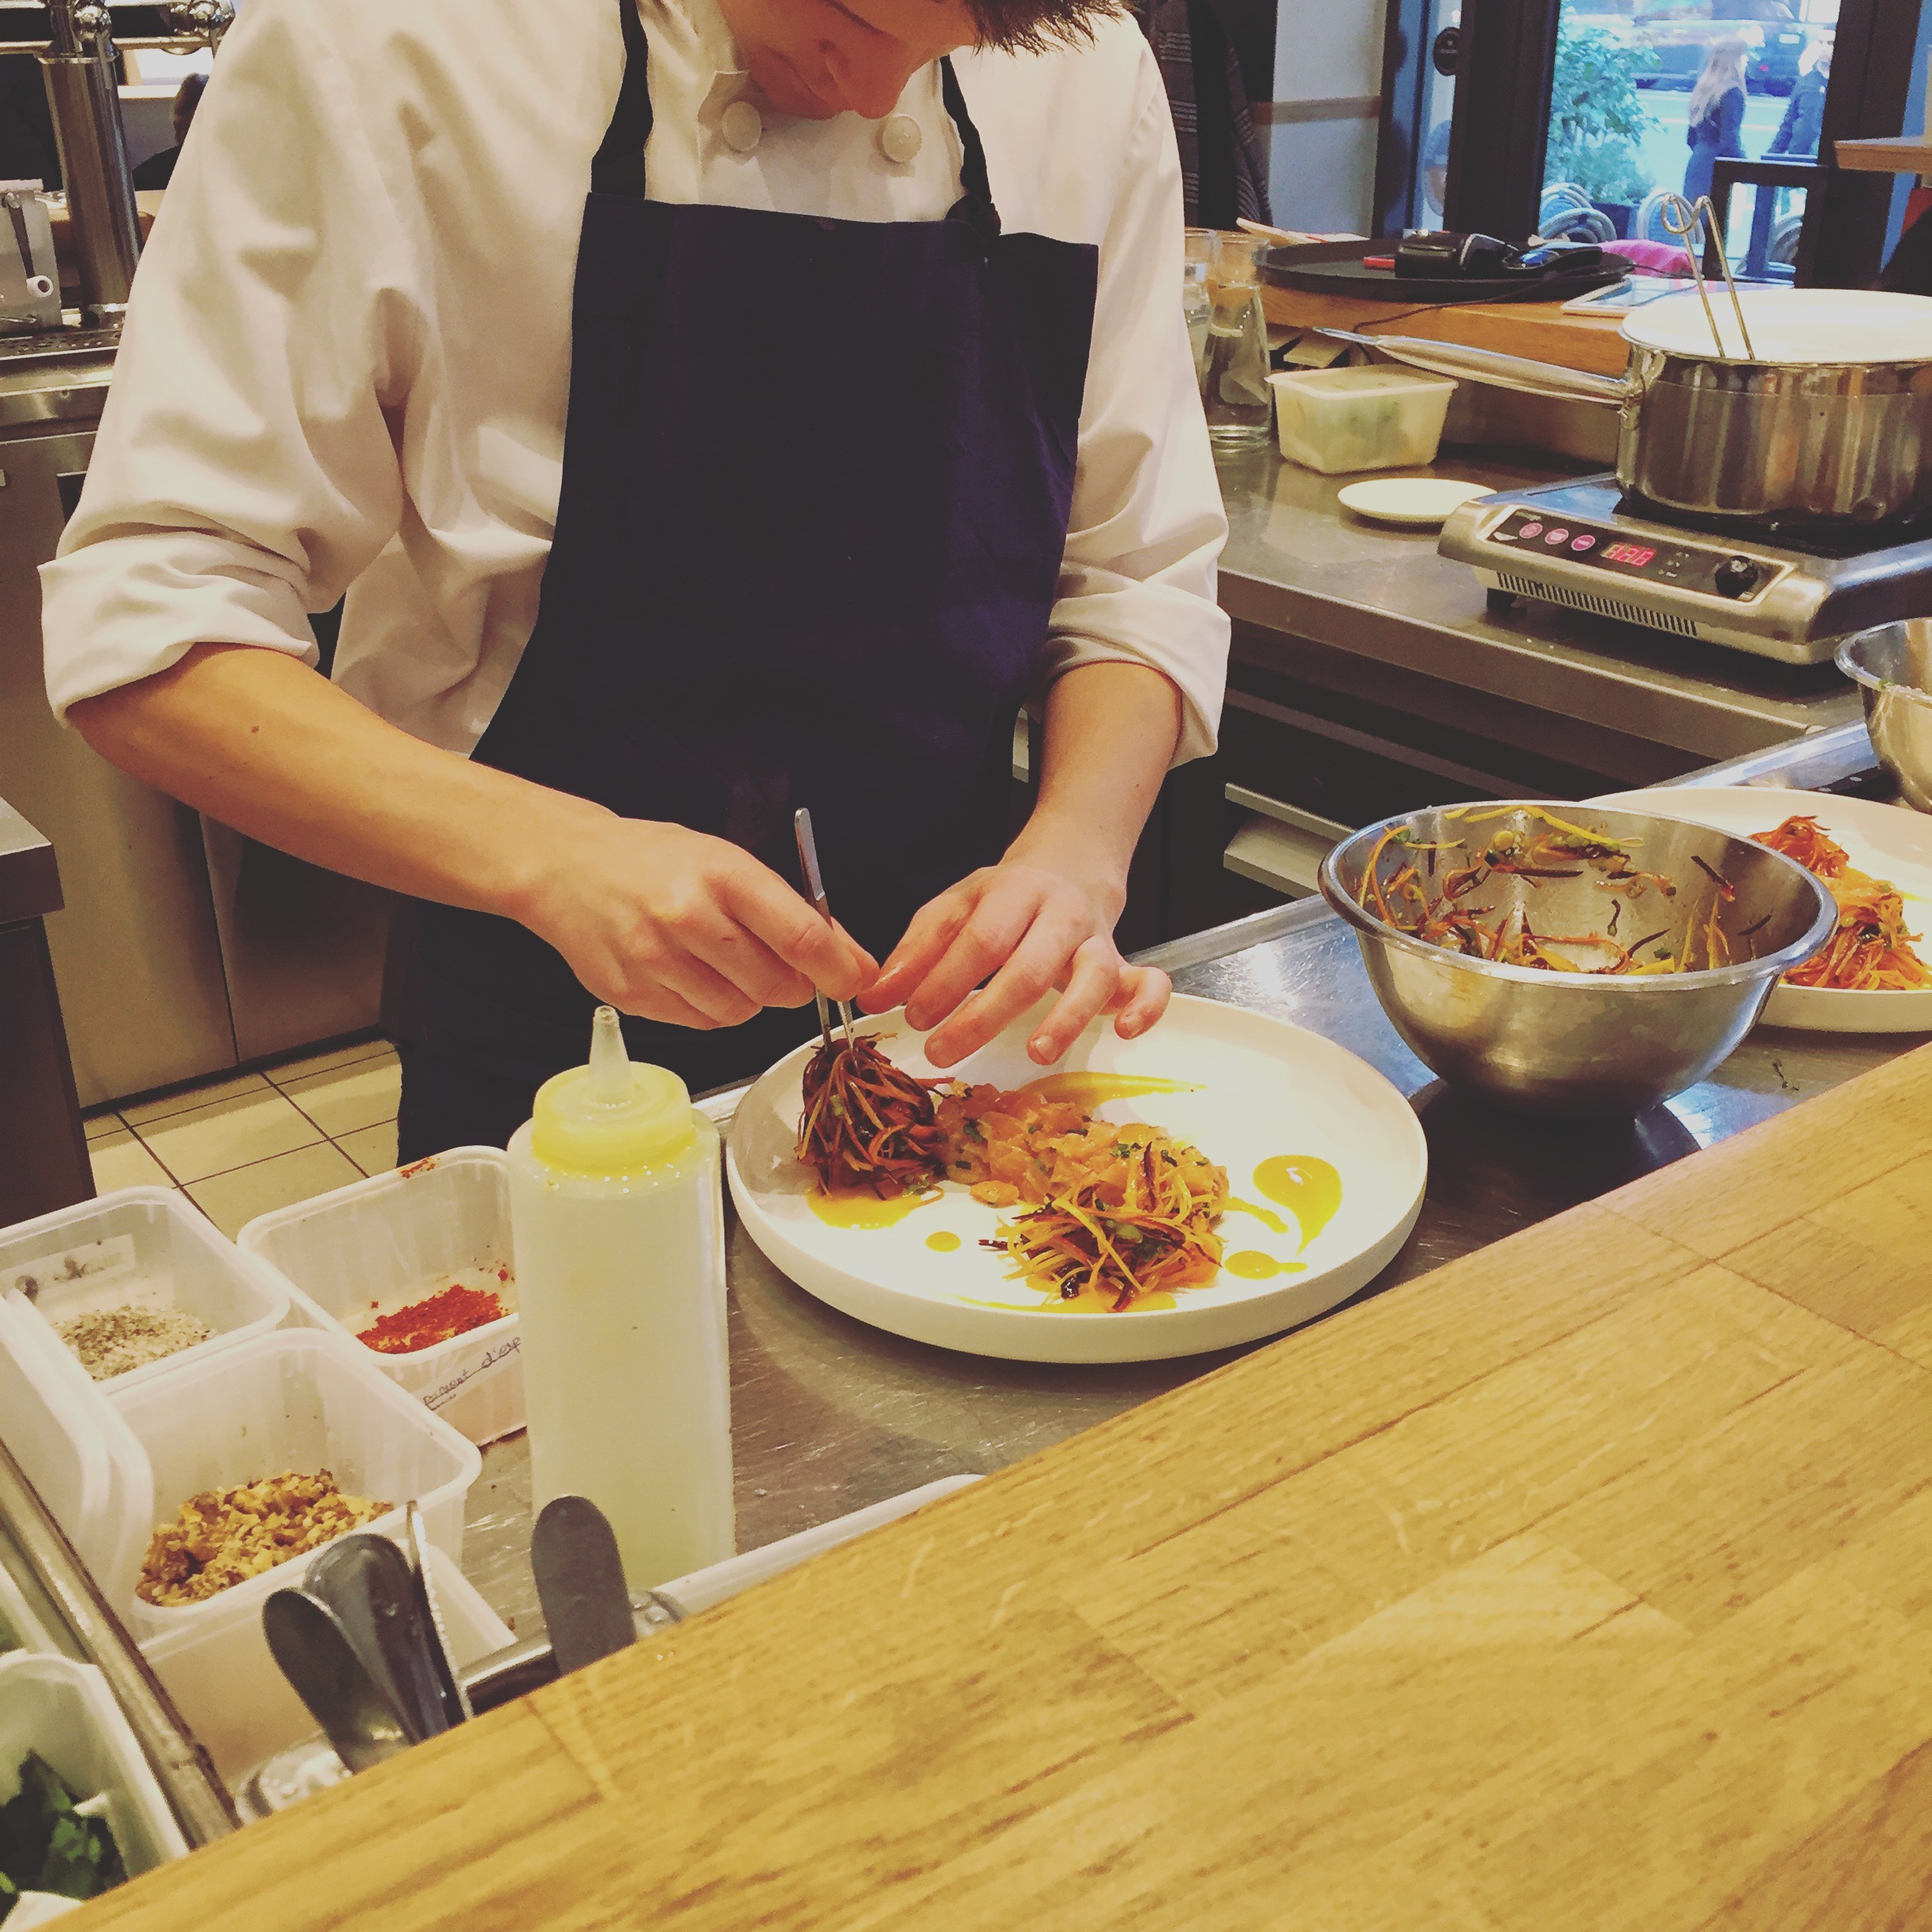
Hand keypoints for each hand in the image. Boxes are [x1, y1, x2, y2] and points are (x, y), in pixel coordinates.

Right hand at [514, 809, 873, 1029]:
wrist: (566, 867)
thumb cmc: (656, 861)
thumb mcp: (731, 865)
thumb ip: (797, 916)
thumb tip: (856, 966)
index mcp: (723, 874)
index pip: (803, 938)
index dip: (838, 970)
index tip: (851, 981)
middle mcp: (688, 917)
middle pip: (776, 987)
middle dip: (792, 986)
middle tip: (776, 964)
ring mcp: (655, 960)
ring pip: (739, 1013)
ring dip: (748, 998)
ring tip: (722, 962)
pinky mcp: (633, 994)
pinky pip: (701, 1023)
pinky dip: (709, 1008)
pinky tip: (689, 973)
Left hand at [858, 854, 1169, 1068]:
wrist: (1069, 868)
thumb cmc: (1005, 901)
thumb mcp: (954, 909)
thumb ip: (916, 951)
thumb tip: (875, 996)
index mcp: (1014, 893)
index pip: (981, 938)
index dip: (946, 979)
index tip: (913, 1015)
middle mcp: (1061, 916)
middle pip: (1030, 965)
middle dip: (985, 1013)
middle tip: (942, 1049)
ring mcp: (1097, 941)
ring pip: (1093, 977)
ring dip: (1067, 1016)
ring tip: (1037, 1052)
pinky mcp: (1125, 967)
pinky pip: (1149, 984)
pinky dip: (1144, 1007)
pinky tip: (1121, 1031)